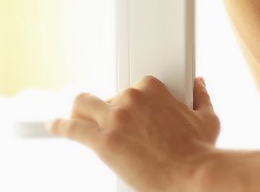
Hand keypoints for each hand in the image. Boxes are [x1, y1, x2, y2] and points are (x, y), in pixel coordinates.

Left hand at [47, 76, 220, 191]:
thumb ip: (200, 97)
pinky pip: (72, 129)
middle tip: (111, 125)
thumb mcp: (206, 117)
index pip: (132, 87)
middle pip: (107, 97)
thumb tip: (199, 84)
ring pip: (83, 104)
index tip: (132, 114)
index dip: (131, 103)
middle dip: (108, 110)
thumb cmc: (200, 149)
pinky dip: (60, 126)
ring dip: (78, 110)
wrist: (191, 174)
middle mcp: (131, 98)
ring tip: (75, 116)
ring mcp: (115, 118)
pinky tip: (53, 125)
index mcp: (153, 88)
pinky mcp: (103, 141)